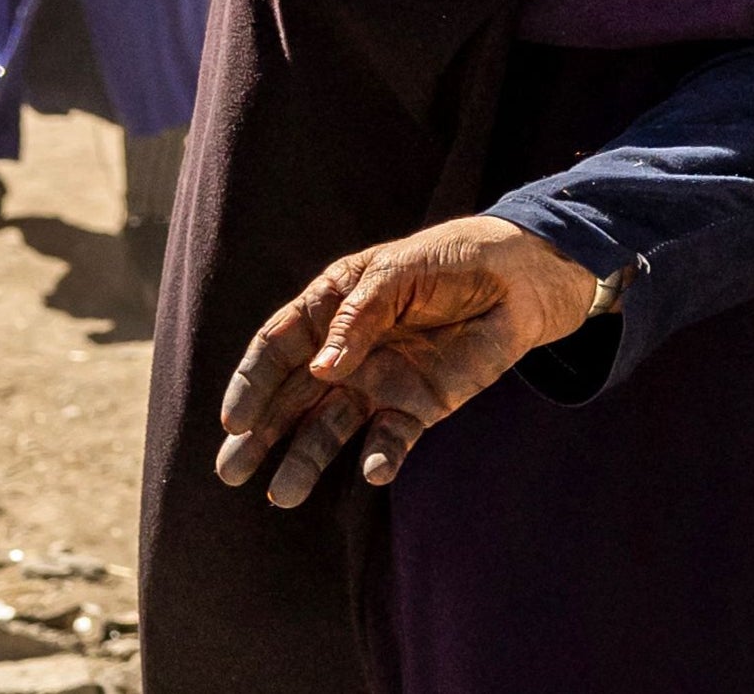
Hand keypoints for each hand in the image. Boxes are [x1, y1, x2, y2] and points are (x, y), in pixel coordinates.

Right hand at [215, 215, 596, 505]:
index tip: (235, 419)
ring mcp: (379, 382)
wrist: (524, 279)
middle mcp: (346, 352)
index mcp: (332, 307)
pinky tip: (374, 472)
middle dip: (260, 434)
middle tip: (230, 471)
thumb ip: (360, 315)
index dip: (253, 382)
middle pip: (292, 397)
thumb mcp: (401, 270)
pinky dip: (379, 459)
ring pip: (329, 428)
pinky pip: (390, 440)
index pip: (278, 347)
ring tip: (283, 495)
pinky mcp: (417, 406)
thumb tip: (321, 370)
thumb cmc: (456, 259)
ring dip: (305, 460)